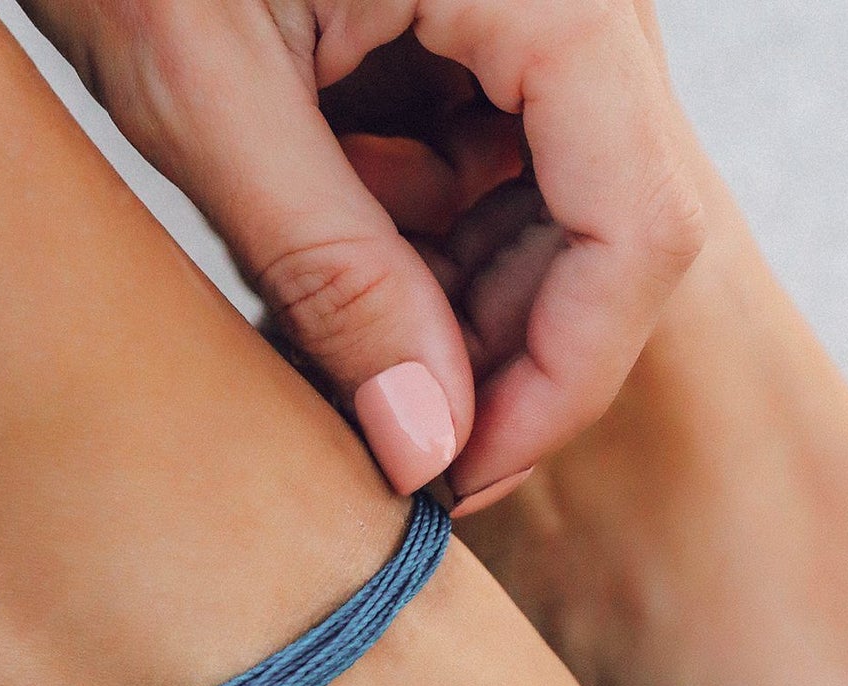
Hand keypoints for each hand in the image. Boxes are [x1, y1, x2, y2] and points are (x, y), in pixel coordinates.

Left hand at [30, 0, 703, 511]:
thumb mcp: (210, 94)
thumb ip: (332, 272)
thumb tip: (427, 444)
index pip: (637, 227)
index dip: (558, 384)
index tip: (456, 477)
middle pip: (602, 234)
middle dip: (494, 361)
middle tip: (382, 439)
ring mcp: (524, 16)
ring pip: (544, 220)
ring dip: (442, 312)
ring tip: (321, 335)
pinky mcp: (470, 37)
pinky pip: (481, 179)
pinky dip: (410, 252)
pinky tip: (325, 265)